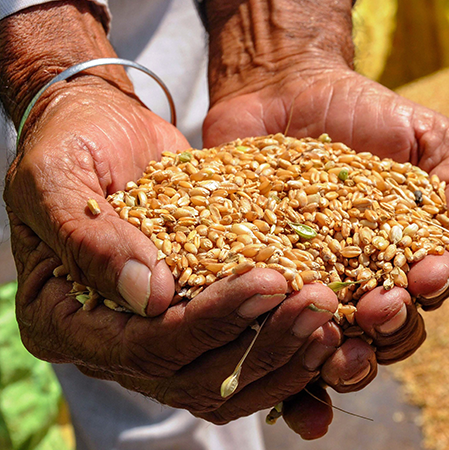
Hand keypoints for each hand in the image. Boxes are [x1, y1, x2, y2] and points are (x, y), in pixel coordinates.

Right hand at [5, 76, 342, 421]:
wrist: (103, 130)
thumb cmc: (70, 144)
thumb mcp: (56, 178)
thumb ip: (89, 238)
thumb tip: (150, 295)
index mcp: (65, 320)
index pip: (143, 346)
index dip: (209, 322)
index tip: (267, 281)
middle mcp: (114, 342)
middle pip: (193, 376)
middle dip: (261, 345)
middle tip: (316, 306)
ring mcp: (157, 336)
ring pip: (225, 380)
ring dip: (283, 357)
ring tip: (330, 322)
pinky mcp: (196, 319)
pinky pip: (241, 355)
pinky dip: (284, 352)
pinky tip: (326, 333)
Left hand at [202, 61, 448, 435]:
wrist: (285, 87)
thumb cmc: (365, 111)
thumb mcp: (428, 137)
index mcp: (403, 255)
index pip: (425, 294)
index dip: (428, 292)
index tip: (424, 278)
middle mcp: (357, 279)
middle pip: (380, 330)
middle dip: (387, 329)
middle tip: (378, 309)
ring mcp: (306, 281)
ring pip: (328, 341)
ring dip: (337, 357)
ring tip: (332, 350)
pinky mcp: (260, 277)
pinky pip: (267, 320)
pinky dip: (274, 346)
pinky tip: (274, 355)